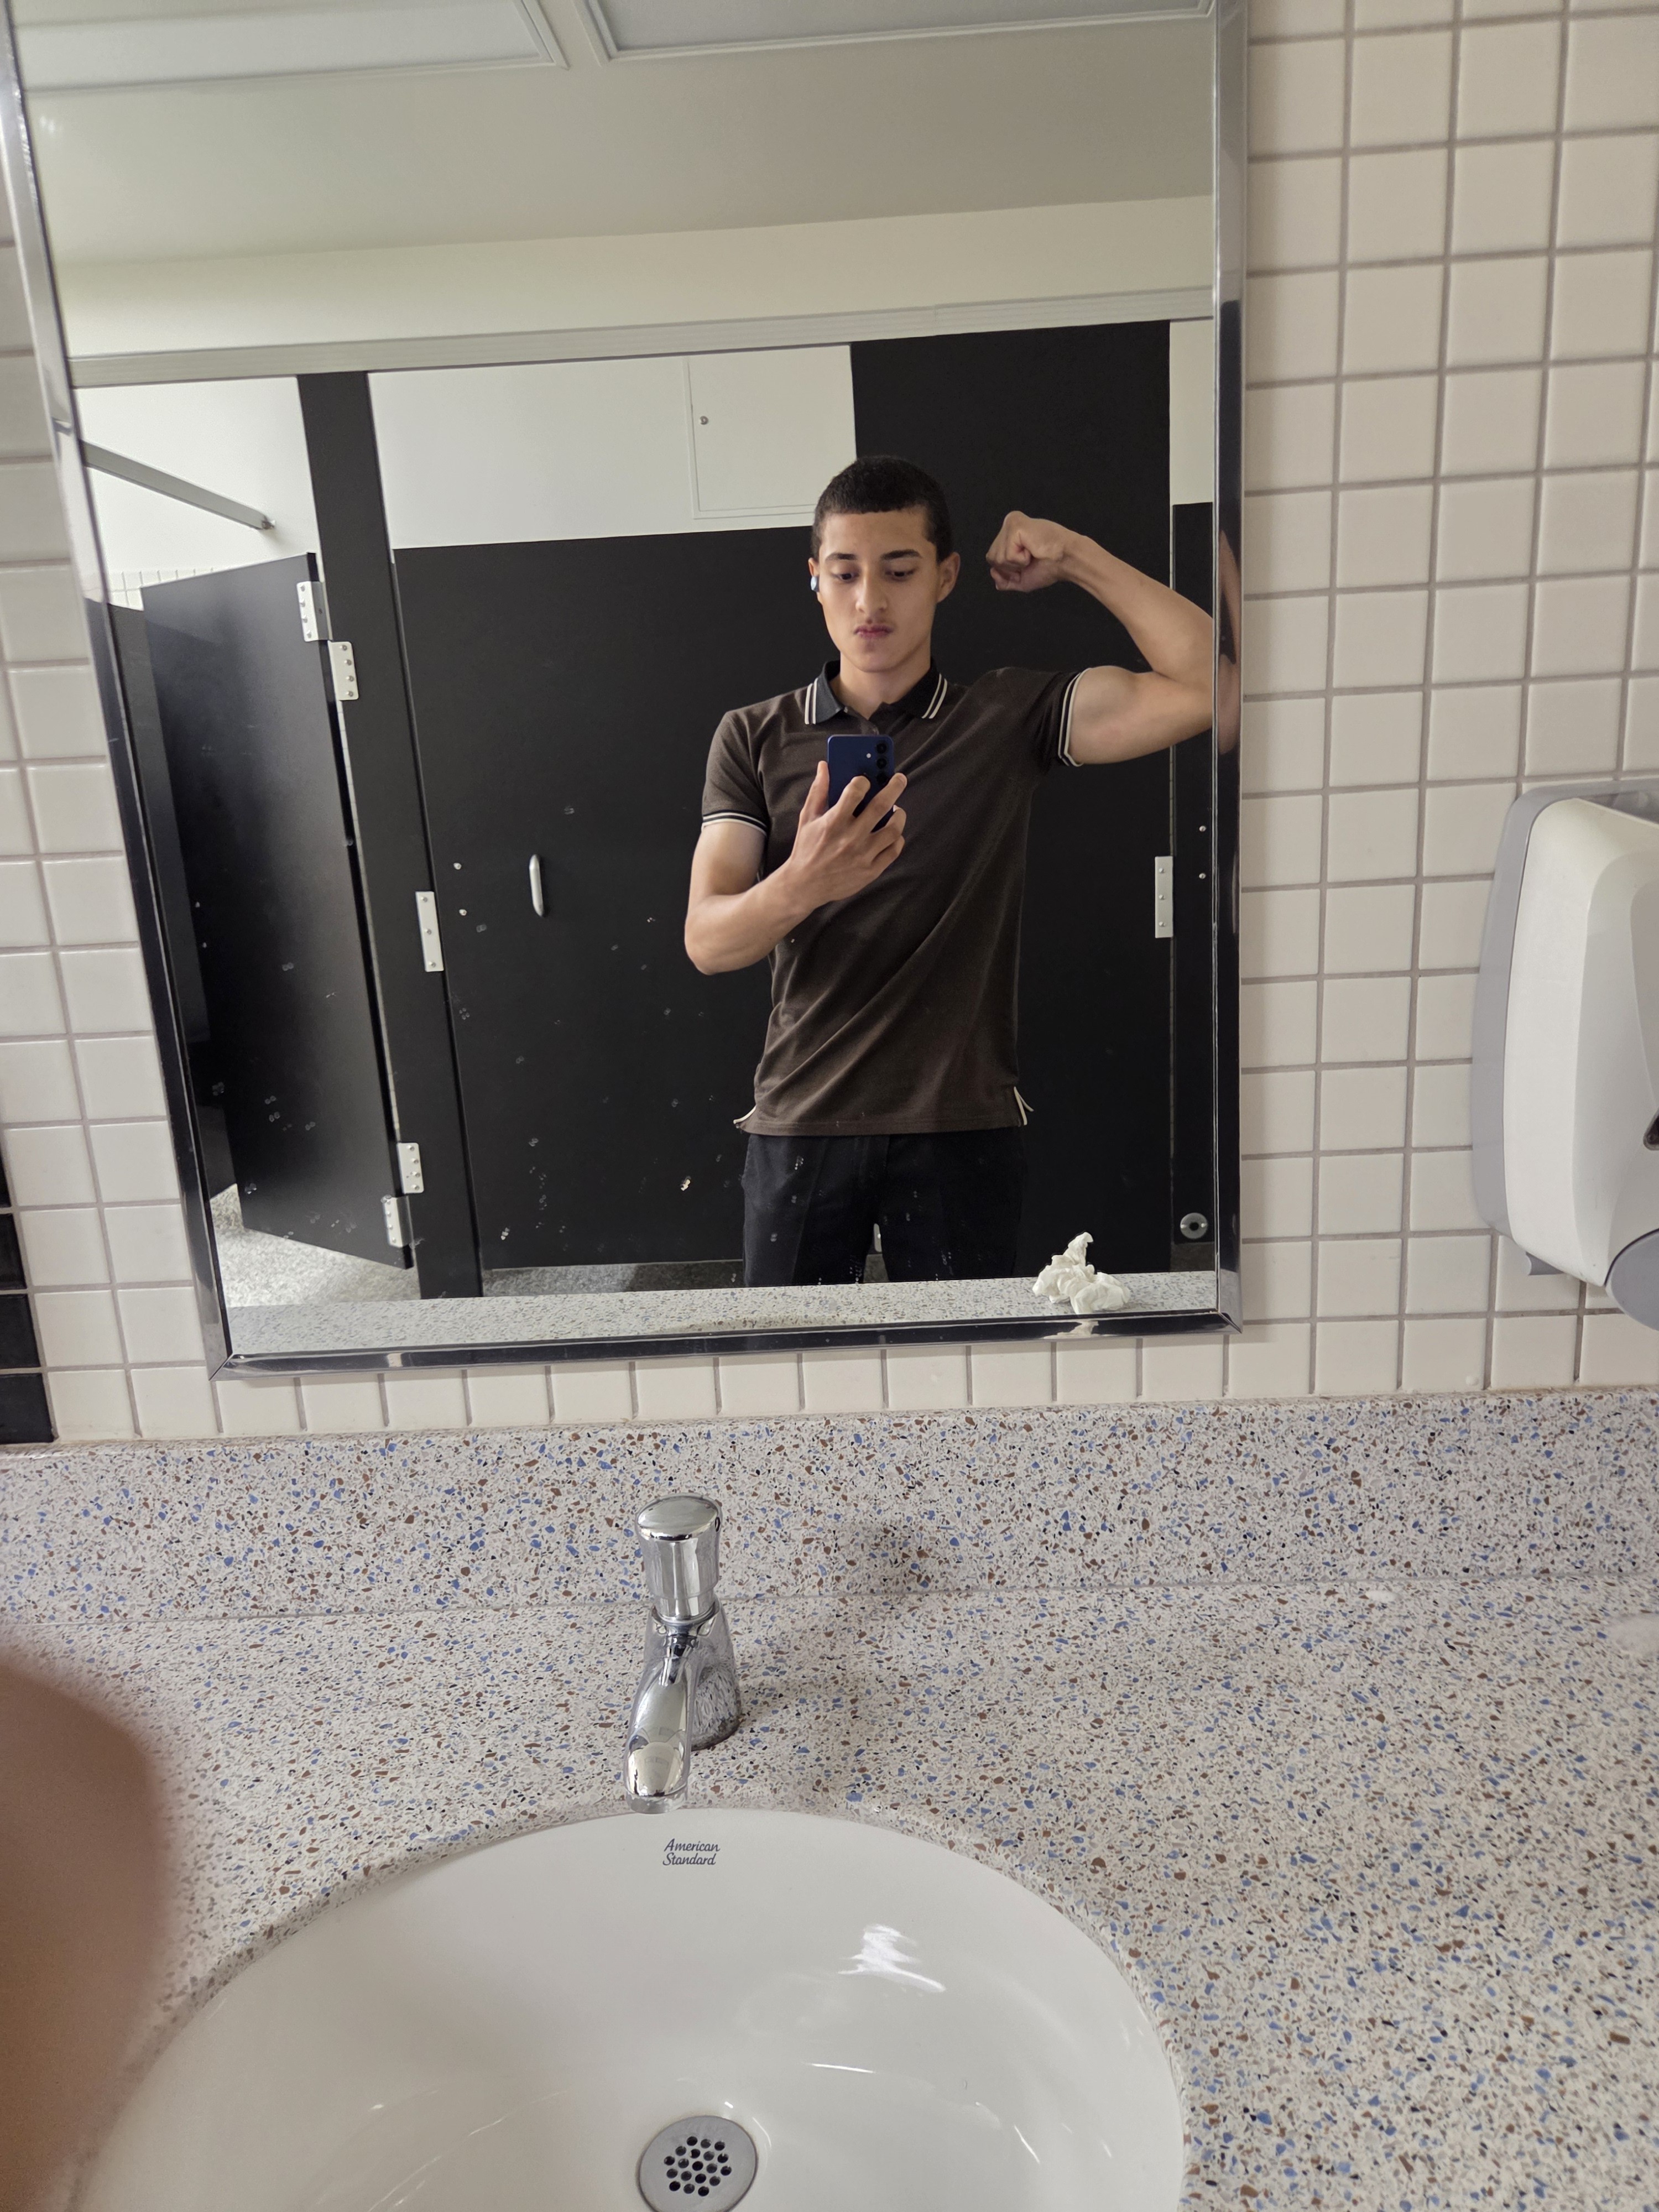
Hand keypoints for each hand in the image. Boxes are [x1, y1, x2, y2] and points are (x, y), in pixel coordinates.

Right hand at [781, 760, 906, 907]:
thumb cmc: (807, 848)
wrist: (805, 885)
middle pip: (882, 806)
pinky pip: (893, 850)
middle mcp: (850, 838)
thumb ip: (818, 791)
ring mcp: (863, 856)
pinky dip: (897, 839)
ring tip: (897, 810)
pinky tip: (893, 833)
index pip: (855, 791)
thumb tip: (824, 766)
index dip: (863, 781)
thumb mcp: (808, 818)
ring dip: (899, 816)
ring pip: (893, 830)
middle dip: (894, 787)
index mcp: (833, 822)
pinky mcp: (871, 871)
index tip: (866, 780)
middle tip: (900, 779)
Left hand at [986, 511, 1075, 592]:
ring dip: (1017, 564)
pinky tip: (1032, 549)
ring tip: (1032, 553)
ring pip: (997, 557)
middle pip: (991, 557)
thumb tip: (992, 572)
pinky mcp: (1015, 525)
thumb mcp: (1022, 579)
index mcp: (1010, 534)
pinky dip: (1020, 559)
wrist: (1066, 560)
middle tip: (1031, 558)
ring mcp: (1010, 523)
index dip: (1009, 569)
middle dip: (1010, 567)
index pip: (993, 558)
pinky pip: (1007, 554)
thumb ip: (1005, 580)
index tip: (1028, 562)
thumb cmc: (1050, 566)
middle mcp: (1009, 524)